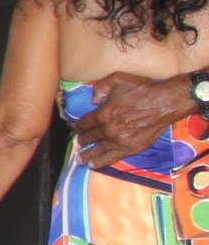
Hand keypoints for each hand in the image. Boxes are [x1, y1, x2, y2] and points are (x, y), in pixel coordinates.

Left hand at [75, 72, 194, 167]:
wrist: (167, 102)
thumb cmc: (144, 89)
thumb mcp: (118, 79)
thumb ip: (101, 87)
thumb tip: (93, 100)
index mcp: (104, 113)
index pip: (85, 123)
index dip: (79, 127)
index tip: (77, 129)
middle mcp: (109, 129)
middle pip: (90, 137)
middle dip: (82, 140)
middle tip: (78, 143)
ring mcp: (120, 140)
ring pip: (98, 150)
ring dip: (87, 155)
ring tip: (80, 159)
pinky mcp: (132, 148)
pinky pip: (112, 157)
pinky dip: (101, 162)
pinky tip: (94, 165)